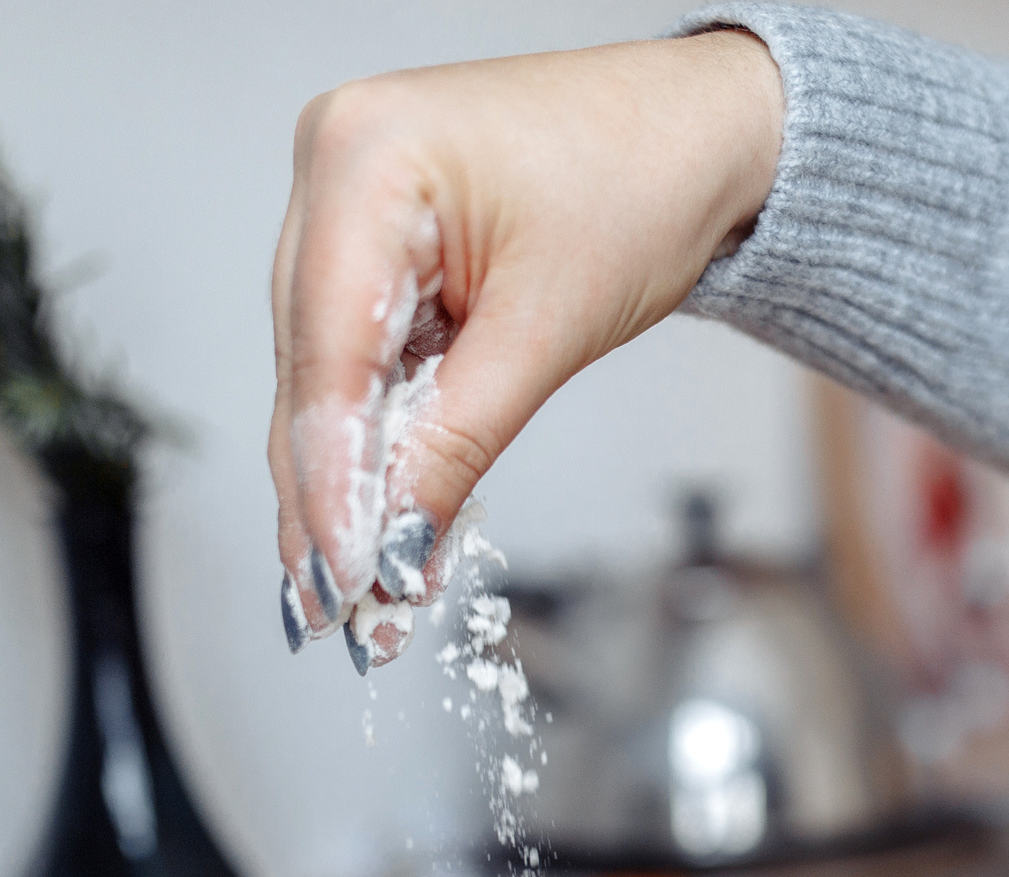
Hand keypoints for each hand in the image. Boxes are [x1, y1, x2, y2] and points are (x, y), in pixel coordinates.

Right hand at [268, 31, 783, 661]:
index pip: (326, 356)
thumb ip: (457, 443)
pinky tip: (383, 519)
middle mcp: (330, 168)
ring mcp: (345, 203)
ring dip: (347, 485)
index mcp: (362, 160)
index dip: (330, 483)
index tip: (344, 579)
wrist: (700, 131)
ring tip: (361, 588)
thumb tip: (396, 547)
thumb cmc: (644, 179)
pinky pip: (360, 359)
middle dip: (328, 501)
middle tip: (338, 613)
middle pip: (308, 372)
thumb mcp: (548, 330)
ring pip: (324, 377)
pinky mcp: (374, 242)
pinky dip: (379, 441)